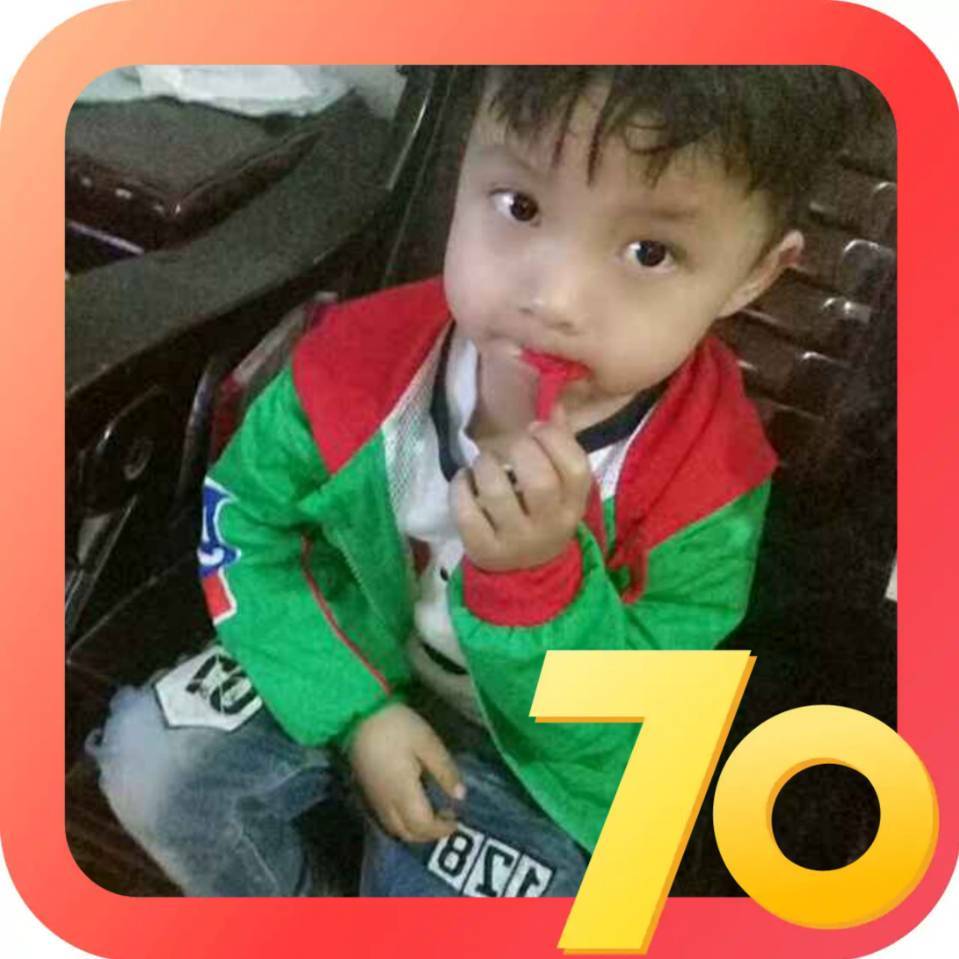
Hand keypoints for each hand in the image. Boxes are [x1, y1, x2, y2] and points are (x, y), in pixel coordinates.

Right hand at [348, 703, 465, 842]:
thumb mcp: (427, 743)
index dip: (441, 829)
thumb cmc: (397, 726)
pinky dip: (403, 821)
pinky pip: (386, 818)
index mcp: (403, 793)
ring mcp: (374, 799)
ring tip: (431, 812)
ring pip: (395, 828)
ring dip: (415, 829)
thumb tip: (460, 795)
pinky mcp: (367, 791)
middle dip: (429, 834)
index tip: (456, 820)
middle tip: (446, 819)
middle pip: (408, 833)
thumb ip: (444, 770)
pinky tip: (412, 803)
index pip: (423, 825)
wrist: (357, 714)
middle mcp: (387, 803)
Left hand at [451, 404, 591, 571]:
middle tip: (507, 446)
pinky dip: (460, 488)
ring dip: (485, 466)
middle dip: (519, 450)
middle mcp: (548, 525)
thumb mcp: (561, 488)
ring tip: (483, 462)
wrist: (525, 573)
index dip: (554, 439)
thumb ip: (561, 446)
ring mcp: (515, 540)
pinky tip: (463, 479)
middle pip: (539, 482)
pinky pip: (466, 513)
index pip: (575, 468)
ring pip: (497, 494)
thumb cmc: (543, 515)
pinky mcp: (483, 550)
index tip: (535, 428)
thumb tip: (556, 405)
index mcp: (573, 505)